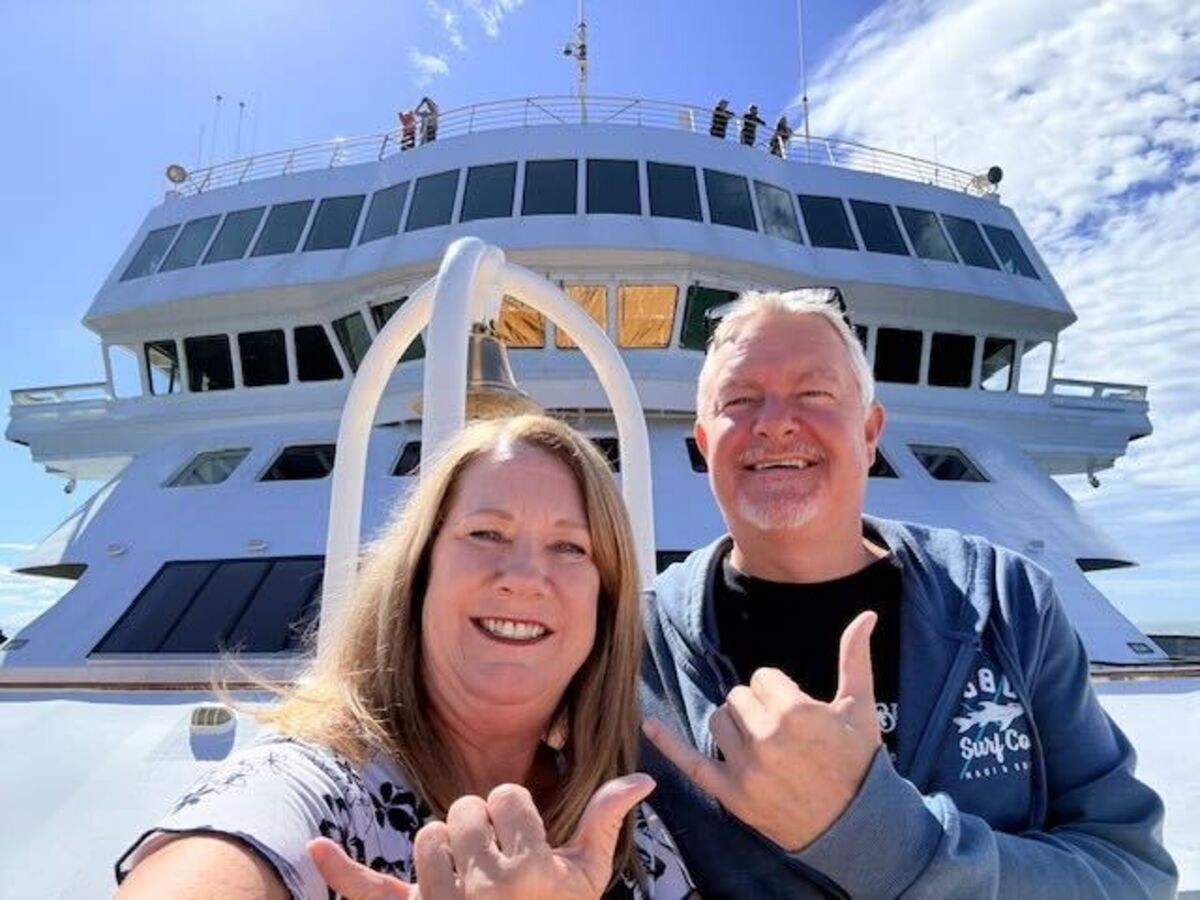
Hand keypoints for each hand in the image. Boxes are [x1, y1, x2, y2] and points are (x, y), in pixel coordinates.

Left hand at [309, 773, 653, 899]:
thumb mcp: (586, 880)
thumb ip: (604, 822)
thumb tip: (643, 776)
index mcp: (529, 870)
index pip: (504, 797)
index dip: (513, 813)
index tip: (525, 844)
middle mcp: (483, 888)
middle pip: (463, 811)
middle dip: (477, 828)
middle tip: (495, 863)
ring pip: (428, 836)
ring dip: (443, 850)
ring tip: (468, 881)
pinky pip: (369, 891)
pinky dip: (340, 870)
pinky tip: (314, 847)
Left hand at [644, 610, 880, 850]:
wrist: (858, 828)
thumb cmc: (860, 763)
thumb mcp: (861, 708)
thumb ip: (855, 657)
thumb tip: (867, 614)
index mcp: (794, 712)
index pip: (762, 678)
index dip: (780, 693)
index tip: (800, 716)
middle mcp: (766, 738)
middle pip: (737, 697)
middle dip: (757, 709)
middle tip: (784, 734)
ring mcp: (746, 768)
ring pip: (718, 721)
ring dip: (734, 727)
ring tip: (765, 746)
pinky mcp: (732, 794)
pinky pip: (691, 762)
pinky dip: (668, 744)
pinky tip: (650, 724)